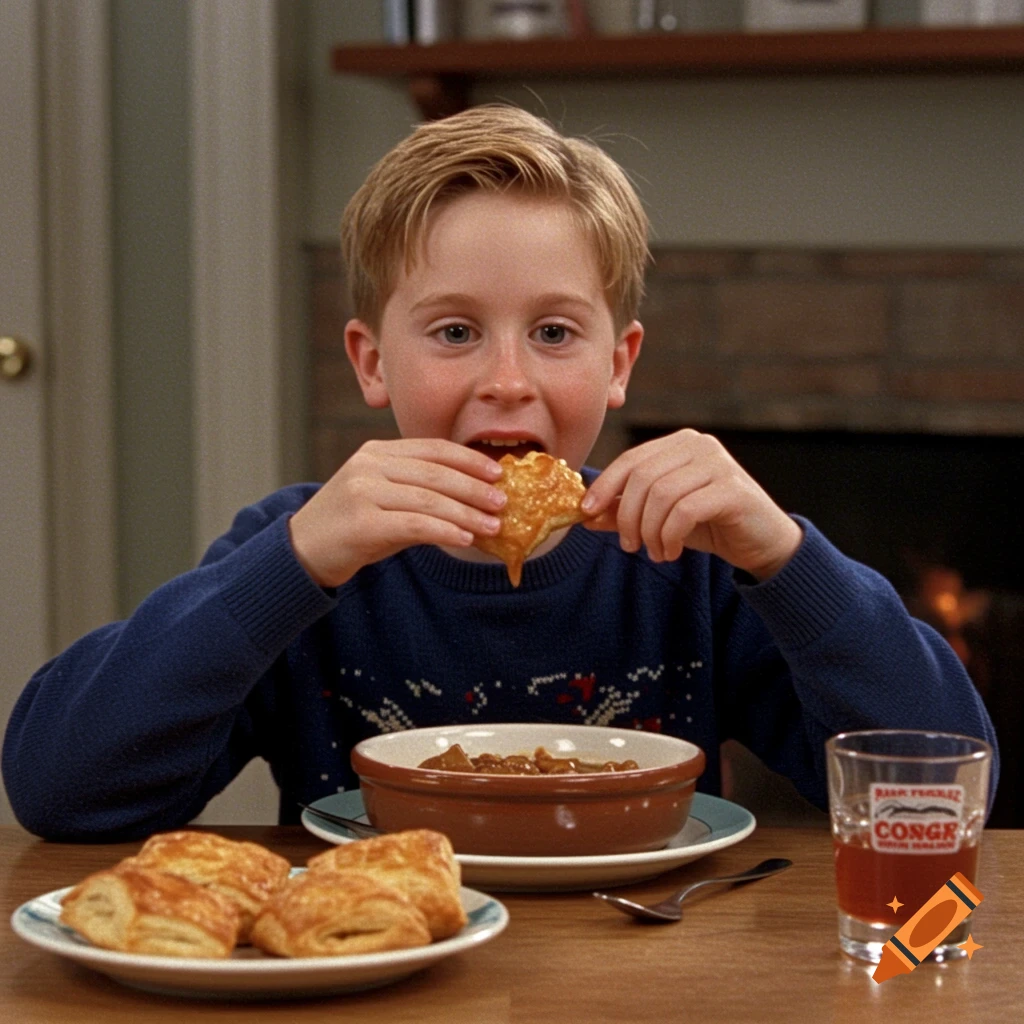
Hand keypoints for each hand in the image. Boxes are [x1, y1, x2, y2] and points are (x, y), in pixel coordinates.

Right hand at [288, 439, 505, 587]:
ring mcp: (363, 493)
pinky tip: (465, 538)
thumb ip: (420, 492)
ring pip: (429, 500)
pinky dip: (445, 531)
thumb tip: (476, 501)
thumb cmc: (351, 527)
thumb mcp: (384, 498)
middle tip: (503, 502)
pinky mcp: (361, 523)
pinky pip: (415, 525)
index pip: (433, 449)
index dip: (468, 460)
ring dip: (467, 513)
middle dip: (474, 488)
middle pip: (435, 473)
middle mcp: (369, 466)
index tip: (497, 473)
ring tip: (492, 525)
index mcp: (376, 452)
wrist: (301, 551)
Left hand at [581, 429, 802, 580]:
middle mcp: (699, 445)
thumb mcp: (659, 518)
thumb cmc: (708, 524)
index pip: (631, 460)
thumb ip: (624, 512)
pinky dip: (669, 536)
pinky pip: (684, 511)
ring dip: (650, 531)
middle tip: (630, 546)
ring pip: (661, 495)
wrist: (760, 542)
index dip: (604, 486)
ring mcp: (718, 464)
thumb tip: (585, 516)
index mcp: (679, 443)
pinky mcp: (732, 489)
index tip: (586, 513)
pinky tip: (671, 551)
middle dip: (627, 517)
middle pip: (642, 478)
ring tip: (655, 552)